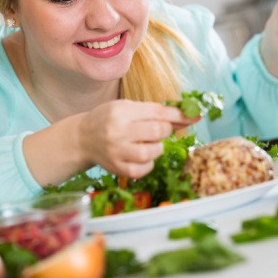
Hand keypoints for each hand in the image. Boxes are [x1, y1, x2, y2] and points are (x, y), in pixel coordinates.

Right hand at [74, 100, 199, 178]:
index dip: (180, 114)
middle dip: (165, 130)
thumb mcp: (127, 107)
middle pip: (159, 131)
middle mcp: (118, 131)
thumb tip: (187, 116)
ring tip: (145, 143)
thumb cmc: (110, 119)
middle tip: (157, 130)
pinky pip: (145, 168)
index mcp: (122, 111)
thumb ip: (155, 112)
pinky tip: (140, 155)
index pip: (158, 112)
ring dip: (157, 147)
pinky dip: (149, 163)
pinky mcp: (118, 169)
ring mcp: (117, 152)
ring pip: (154, 152)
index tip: (195, 115)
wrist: (82, 138)